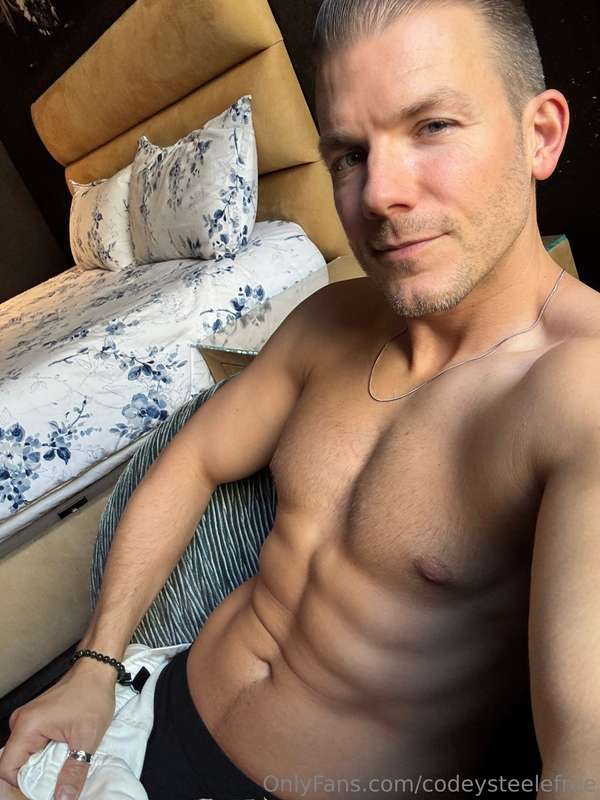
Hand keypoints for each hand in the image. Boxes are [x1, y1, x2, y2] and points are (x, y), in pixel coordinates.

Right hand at [0, 659, 115, 798]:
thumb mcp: (87, 738)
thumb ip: (74, 771)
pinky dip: (47, 752)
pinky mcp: (37, 718)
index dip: (24, 785)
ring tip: (65, 762)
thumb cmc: (92, 695)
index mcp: (27, 727)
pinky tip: (64, 751)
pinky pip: (34, 743)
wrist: (98, 669)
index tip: (46, 788)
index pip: (8, 769)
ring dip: (44, 763)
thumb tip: (64, 798)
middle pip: (16, 763)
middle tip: (60, 778)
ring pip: (26, 754)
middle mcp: (21, 723)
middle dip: (37, 775)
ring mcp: (28, 719)